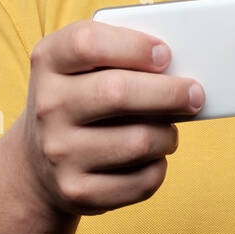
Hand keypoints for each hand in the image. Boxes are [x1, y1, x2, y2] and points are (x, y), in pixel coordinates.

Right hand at [11, 20, 203, 217]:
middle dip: (169, 93)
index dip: (133, 45)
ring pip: (138, 141)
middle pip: (117, 92)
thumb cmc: (82, 99)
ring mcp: (59, 152)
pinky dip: (158, 167)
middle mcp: (48, 106)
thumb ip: (124, 55)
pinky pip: (142, 180)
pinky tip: (151, 158)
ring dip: (168, 135)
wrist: (39, 163)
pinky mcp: (77, 191)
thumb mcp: (84, 66)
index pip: (87, 42)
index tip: (165, 55)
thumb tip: (181, 68)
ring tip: (168, 130)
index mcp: (49, 62)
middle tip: (195, 95)